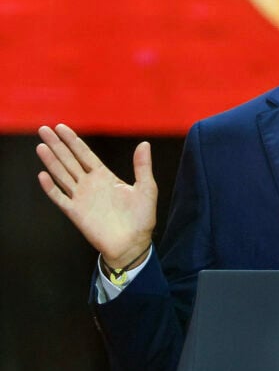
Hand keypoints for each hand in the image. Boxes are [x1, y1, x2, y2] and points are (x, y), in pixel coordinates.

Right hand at [36, 124, 156, 268]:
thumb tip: (144, 144)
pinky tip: (43, 175)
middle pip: (69, 160)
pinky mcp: (75, 213)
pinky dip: (51, 188)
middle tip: (43, 129)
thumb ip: (142, 166)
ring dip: (51, 161)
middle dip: (57, 145)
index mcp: (105, 176)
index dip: (73, 141)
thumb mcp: (146, 188)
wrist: (133, 243)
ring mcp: (81, 198)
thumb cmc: (141, 217)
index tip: (61, 127)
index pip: (85, 155)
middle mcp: (90, 184)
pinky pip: (60, 198)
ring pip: (62, 175)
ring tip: (41, 146)